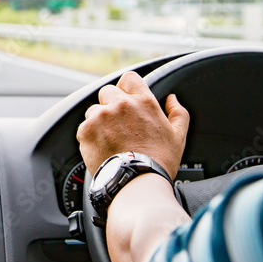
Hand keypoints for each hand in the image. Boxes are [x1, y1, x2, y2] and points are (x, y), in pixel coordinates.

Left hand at [75, 71, 189, 179]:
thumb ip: (178, 113)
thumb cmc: (158, 162)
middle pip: (108, 92)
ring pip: (94, 110)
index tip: (126, 99)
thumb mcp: (178, 136)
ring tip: (110, 140)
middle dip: (111, 105)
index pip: (129, 78)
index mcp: (143, 102)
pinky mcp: (86, 129)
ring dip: (99, 121)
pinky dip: (90, 136)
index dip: (126, 88)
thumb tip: (172, 99)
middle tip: (118, 125)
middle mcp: (121, 104)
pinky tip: (102, 148)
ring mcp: (101, 116)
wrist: (136, 182)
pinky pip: (84, 127)